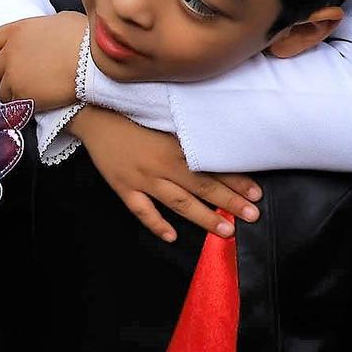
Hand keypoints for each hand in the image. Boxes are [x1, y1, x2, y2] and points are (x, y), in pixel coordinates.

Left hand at [0, 11, 85, 109]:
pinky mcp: (23, 96)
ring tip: (14, 99)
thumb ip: (44, 29)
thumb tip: (48, 32)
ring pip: (0, 91)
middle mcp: (9, 53)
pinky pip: (13, 106)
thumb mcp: (61, 21)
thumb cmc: (84, 39)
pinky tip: (25, 108)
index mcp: (16, 30)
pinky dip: (17, 108)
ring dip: (5, 95)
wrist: (92, 61)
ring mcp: (14, 76)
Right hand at [70, 105, 262, 243]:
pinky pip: (141, 210)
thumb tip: (217, 148)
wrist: (94, 114)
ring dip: (203, 217)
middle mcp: (162, 164)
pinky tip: (171, 236)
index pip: (212, 166)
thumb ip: (187, 138)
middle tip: (253, 215)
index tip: (257, 194)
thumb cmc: (133, 116)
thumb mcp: (164, 121)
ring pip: (178, 202)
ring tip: (226, 230)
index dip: (236, 181)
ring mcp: (142, 178)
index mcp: (175, 146)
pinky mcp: (123, 187)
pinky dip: (156, 224)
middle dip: (230, 202)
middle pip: (202, 186)